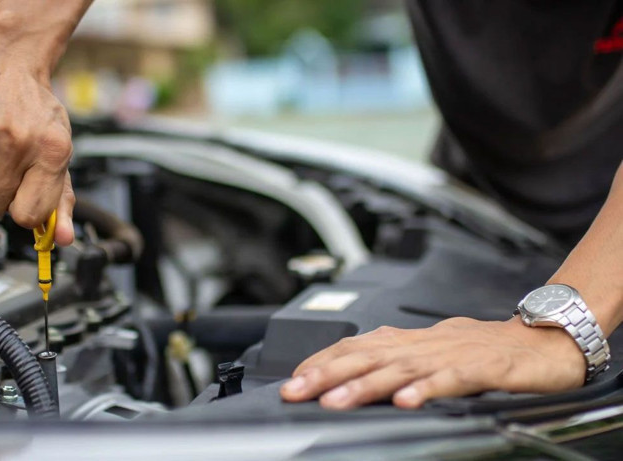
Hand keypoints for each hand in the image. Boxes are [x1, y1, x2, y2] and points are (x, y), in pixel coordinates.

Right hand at [0, 45, 74, 244]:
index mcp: (51, 151)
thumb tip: (61, 240)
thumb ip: (62, 198)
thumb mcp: (58, 150)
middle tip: (3, 172)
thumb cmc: (35, 108)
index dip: (23, 212)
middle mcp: (15, 143)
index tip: (22, 201)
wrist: (6, 59)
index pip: (28, 215)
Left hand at [280, 317, 585, 409]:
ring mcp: (449, 355)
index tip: (292, 379)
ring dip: (365, 384)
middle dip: (327, 373)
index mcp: (406, 341)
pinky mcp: (481, 368)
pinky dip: (425, 390)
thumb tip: (347, 378)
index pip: (354, 346)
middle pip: (367, 356)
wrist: (540, 339)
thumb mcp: (428, 353)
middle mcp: (421, 344)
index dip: (321, 361)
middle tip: (297, 389)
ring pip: (400, 369)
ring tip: (336, 400)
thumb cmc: (480, 348)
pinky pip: (449, 380)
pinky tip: (405, 402)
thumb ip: (392, 364)